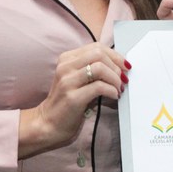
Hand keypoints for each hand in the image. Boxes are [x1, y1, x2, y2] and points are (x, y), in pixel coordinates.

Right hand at [18, 43, 130, 158]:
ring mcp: (67, 81)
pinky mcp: (72, 97)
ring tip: (118, 88)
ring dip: (115, 78)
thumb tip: (120, 66)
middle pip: (99, 54)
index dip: (115, 55)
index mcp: (67, 59)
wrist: (48, 124)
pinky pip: (99, 87)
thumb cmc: (67, 102)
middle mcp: (65, 67)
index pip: (96, 47)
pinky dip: (112, 90)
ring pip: (99, 68)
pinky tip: (114, 95)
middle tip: (123, 78)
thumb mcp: (78, 79)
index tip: (125, 66)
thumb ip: (94, 69)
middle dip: (116, 66)